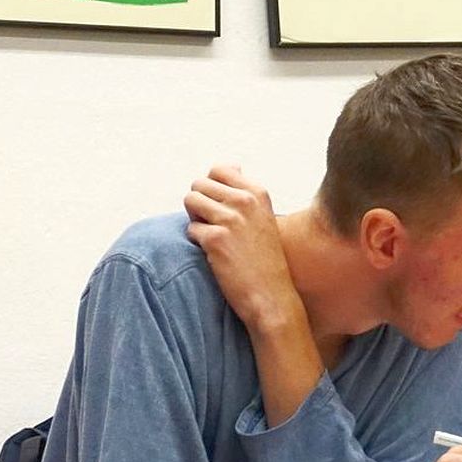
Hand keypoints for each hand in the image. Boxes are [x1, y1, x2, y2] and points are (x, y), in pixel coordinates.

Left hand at [184, 165, 299, 333]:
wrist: (271, 296)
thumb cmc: (265, 260)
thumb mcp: (264, 218)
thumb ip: (245, 191)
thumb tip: (232, 165)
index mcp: (258, 193)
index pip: (219, 170)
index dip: (212, 188)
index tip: (222, 208)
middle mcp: (245, 201)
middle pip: (199, 184)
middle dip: (200, 204)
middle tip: (216, 226)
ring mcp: (230, 219)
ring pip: (190, 201)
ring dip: (196, 219)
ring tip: (214, 237)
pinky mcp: (215, 238)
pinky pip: (191, 229)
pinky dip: (198, 242)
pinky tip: (217, 255)